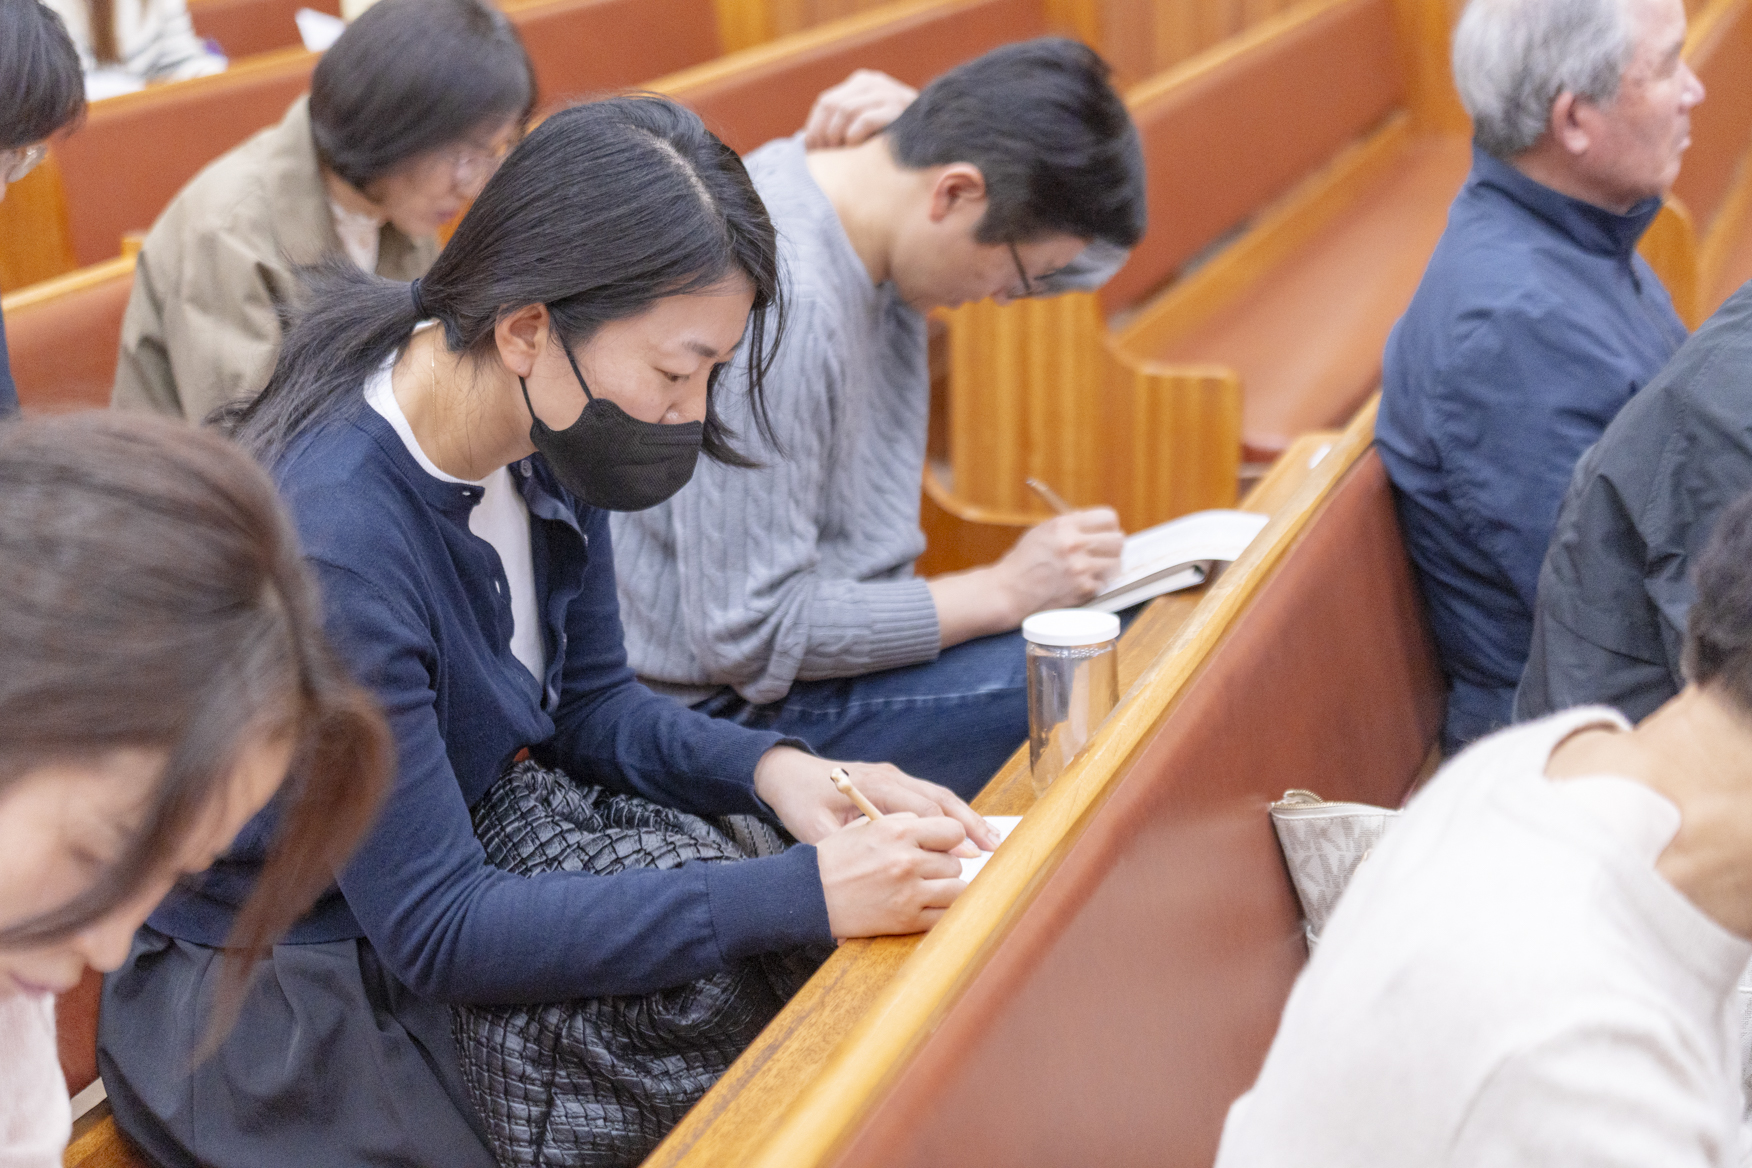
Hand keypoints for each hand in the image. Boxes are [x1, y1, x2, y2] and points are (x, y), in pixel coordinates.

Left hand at [752, 746, 998, 851]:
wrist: (788, 772)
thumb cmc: (800, 801)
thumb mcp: (813, 830)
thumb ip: (838, 853)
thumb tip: (848, 893)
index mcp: (872, 786)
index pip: (919, 809)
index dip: (945, 834)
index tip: (965, 856)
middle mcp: (890, 777)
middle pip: (939, 798)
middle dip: (968, 823)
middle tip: (994, 848)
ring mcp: (895, 776)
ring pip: (940, 795)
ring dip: (966, 817)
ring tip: (992, 840)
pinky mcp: (895, 781)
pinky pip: (930, 796)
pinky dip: (952, 813)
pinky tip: (969, 831)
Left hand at [801, 69, 917, 148]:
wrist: (931, 139)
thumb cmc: (890, 140)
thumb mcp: (862, 125)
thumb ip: (840, 124)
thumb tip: (803, 142)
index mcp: (862, 82)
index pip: (826, 101)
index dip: (815, 127)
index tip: (814, 151)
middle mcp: (874, 82)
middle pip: (832, 104)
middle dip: (824, 133)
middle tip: (826, 155)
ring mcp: (889, 92)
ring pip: (845, 110)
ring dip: (837, 136)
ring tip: (841, 154)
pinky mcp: (899, 110)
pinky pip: (865, 120)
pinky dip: (854, 136)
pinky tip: (856, 148)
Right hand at [816, 812, 967, 937]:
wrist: (809, 894)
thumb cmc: (835, 858)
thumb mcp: (865, 825)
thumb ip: (903, 822)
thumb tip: (936, 828)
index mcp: (898, 832)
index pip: (953, 831)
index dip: (951, 837)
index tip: (943, 844)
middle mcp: (907, 861)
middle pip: (955, 862)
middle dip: (945, 865)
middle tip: (928, 870)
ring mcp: (909, 893)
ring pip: (957, 889)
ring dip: (946, 889)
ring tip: (929, 888)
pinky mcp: (906, 920)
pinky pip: (944, 916)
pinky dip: (940, 911)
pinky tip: (926, 906)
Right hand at [992, 507, 1123, 617]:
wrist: (1009, 591)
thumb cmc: (1024, 561)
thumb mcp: (1043, 531)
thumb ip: (1071, 526)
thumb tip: (1099, 525)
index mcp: (1064, 525)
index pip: (1108, 517)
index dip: (1109, 525)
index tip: (1106, 531)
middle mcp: (1074, 545)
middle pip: (1118, 540)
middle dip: (1113, 545)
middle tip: (1104, 550)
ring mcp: (1080, 569)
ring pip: (1116, 563)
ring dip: (1106, 565)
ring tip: (1092, 567)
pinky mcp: (1083, 590)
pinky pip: (1104, 583)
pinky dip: (1095, 583)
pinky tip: (1080, 582)